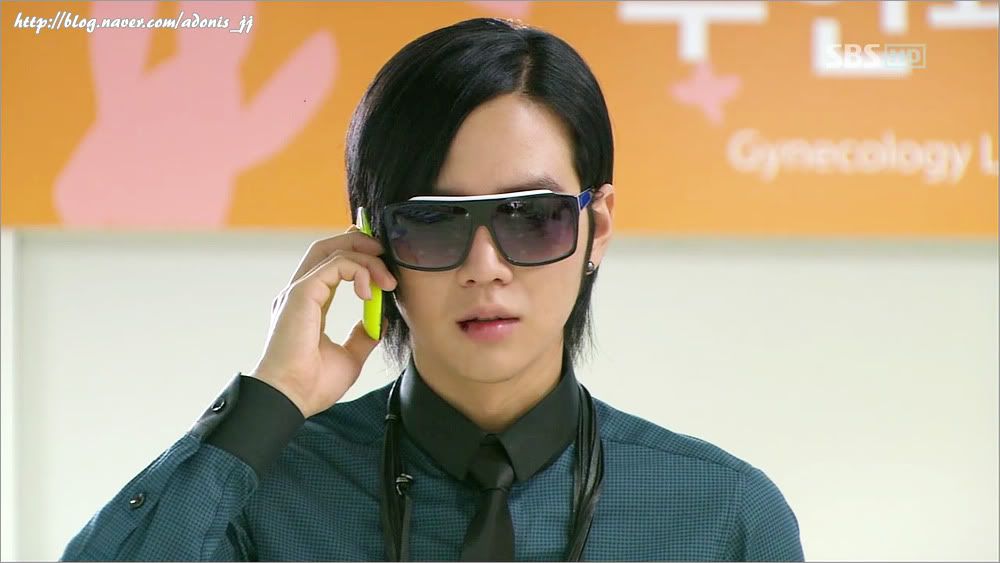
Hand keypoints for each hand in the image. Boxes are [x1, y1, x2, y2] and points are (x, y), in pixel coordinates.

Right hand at [250, 227, 396, 417]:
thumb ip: (362, 336)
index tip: (382, 263)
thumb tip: (378, 321)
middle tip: (385, 255)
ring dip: (365, 258)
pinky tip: (369, 292)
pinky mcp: (301, 293)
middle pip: (328, 248)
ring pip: (332, 251)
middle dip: (360, 243)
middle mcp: (300, 293)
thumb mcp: (350, 357)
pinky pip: (334, 265)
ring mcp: (298, 291)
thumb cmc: (312, 385)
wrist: (292, 398)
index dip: (355, 255)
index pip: (330, 265)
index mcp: (308, 305)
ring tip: (386, 280)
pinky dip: (358, 270)